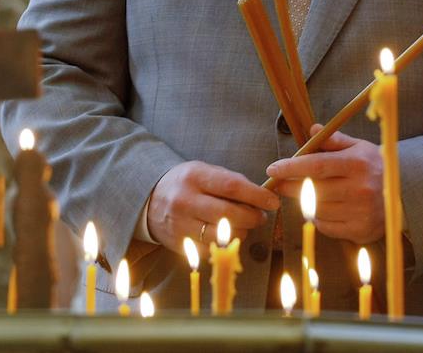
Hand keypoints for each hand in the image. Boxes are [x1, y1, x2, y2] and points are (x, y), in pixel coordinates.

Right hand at [147, 160, 278, 253]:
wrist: (149, 199)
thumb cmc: (186, 183)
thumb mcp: (203, 171)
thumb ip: (230, 181)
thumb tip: (260, 196)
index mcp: (195, 176)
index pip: (232, 187)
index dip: (257, 196)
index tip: (272, 201)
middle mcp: (185, 201)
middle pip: (229, 214)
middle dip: (252, 217)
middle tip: (260, 217)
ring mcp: (180, 225)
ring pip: (221, 236)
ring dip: (241, 233)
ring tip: (244, 225)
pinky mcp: (178, 244)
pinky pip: (210, 250)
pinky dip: (224, 245)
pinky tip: (226, 236)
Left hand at [265, 124, 384, 243]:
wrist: (406, 194)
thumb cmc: (376, 166)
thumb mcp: (359, 147)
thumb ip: (334, 140)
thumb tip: (312, 130)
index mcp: (357, 164)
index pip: (317, 165)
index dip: (291, 167)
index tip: (273, 169)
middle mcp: (359, 189)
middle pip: (312, 189)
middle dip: (291, 186)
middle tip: (280, 183)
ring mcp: (360, 212)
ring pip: (316, 209)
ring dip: (303, 202)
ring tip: (304, 193)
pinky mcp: (359, 231)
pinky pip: (326, 226)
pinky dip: (317, 218)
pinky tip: (320, 209)